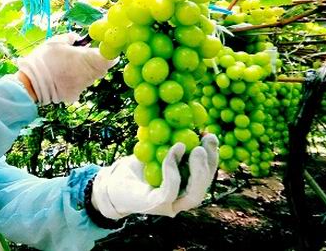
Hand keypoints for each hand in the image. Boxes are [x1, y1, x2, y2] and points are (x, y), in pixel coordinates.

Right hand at [17, 32, 116, 104]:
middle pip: (101, 69)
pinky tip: (62, 79)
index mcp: (86, 58)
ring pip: (90, 78)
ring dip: (84, 72)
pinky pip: (79, 87)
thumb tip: (76, 38)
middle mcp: (88, 74)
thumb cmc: (44, 58)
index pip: (109, 58)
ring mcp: (82, 87)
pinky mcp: (74, 96)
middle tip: (82, 57)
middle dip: (96, 63)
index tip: (104, 50)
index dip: (109, 54)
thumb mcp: (56, 41)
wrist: (31, 83)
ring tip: (67, 67)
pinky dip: (74, 83)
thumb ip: (70, 38)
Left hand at [91, 134, 218, 218]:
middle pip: (203, 187)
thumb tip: (190, 121)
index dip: (212, 156)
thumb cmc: (137, 166)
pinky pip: (170, 189)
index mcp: (185, 187)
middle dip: (209, 164)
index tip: (210, 133)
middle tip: (204, 142)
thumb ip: (175, 143)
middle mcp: (181, 199)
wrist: (112, 181)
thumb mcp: (159, 150)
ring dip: (197, 170)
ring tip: (195, 148)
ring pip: (193, 195)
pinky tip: (172, 151)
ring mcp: (171, 205)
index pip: (206, 175)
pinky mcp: (157, 205)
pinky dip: (173, 169)